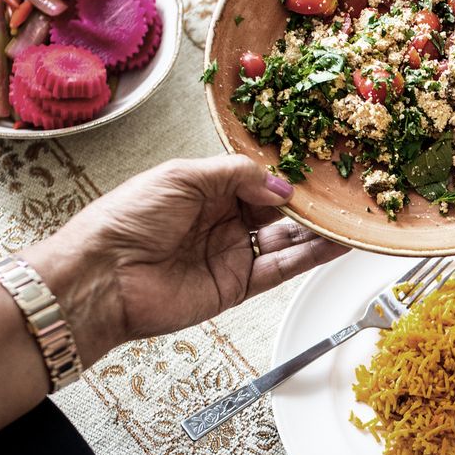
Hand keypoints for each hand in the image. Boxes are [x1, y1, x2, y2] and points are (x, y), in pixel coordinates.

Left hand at [28, 156, 344, 362]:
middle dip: (308, 202)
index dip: (284, 175)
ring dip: (318, 231)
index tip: (315, 168)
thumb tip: (280, 186)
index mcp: (204, 189)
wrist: (103, 277)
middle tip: (341, 193)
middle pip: (277, 209)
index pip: (256, 179)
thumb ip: (235, 175)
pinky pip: (283, 268)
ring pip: (287, 239)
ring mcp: (231, 253)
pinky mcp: (238, 285)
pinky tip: (336, 245)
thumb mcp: (182, 177)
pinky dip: (312, 258)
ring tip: (351, 219)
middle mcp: (221, 220)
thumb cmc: (126, 220)